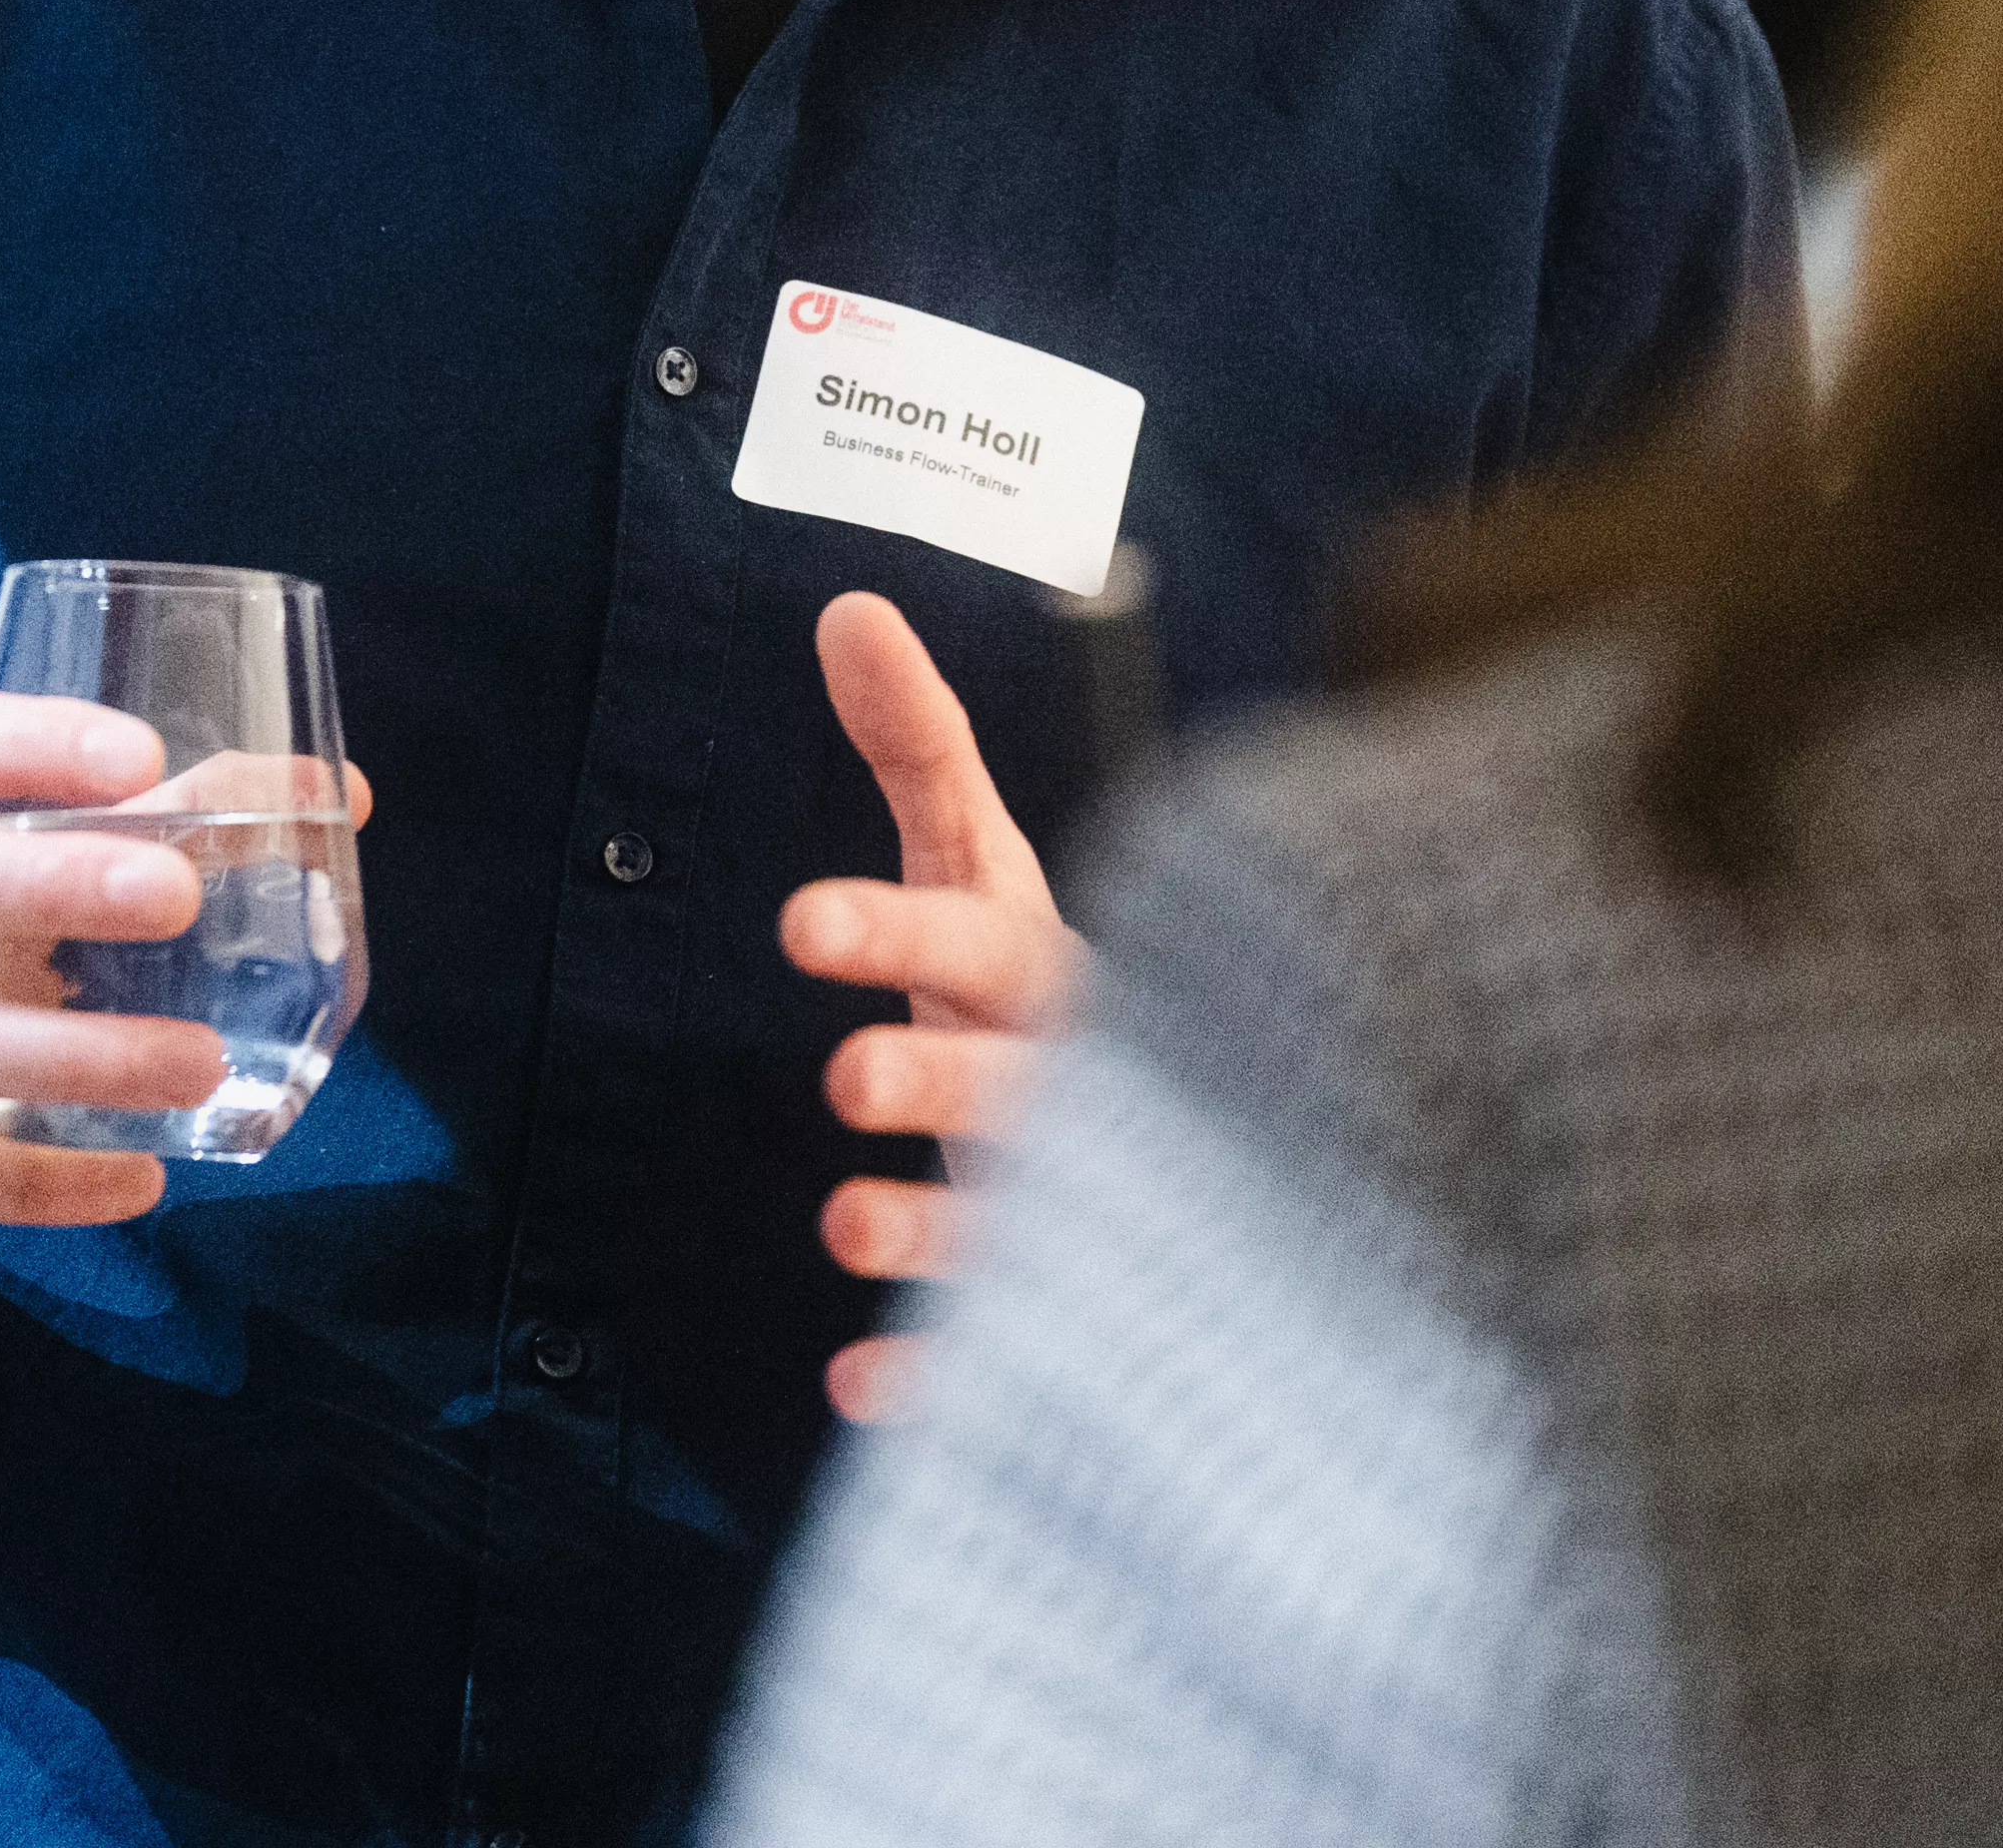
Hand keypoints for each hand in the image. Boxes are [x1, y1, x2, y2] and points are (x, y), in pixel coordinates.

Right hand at [0, 688, 225, 1329]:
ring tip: (199, 1062)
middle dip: (39, 882)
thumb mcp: (1, 887)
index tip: (142, 755)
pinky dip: (42, 1181)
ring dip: (69, 1054)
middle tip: (179, 898)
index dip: (20, 739)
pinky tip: (142, 1180)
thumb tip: (339, 795)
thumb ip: (152, 831)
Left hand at [777, 590, 1085, 1424]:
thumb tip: (844, 609)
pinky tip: (860, 1392)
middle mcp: (1082, 1100)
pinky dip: (939, 1385)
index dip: (904, 927)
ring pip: (1018, 1236)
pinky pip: (1000, 1370)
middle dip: (942, 1083)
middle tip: (843, 1076)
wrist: (1204, 1165)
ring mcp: (1077, 1223)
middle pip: (1021, 1089)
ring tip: (841, 1227)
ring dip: (935, 1239)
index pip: (992, 943)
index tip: (798, 920)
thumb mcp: (983, 865)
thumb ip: (916, 747)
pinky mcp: (1055, 1330)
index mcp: (1062, 983)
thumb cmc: (1046, 996)